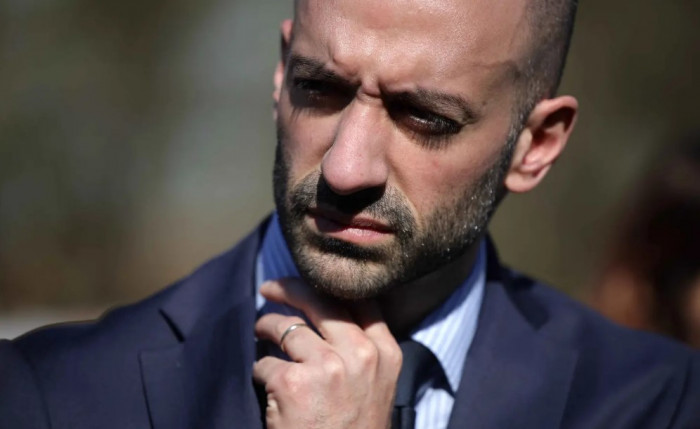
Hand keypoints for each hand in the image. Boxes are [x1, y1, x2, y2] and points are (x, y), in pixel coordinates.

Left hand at [253, 278, 401, 428]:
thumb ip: (362, 350)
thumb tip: (325, 311)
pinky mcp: (294, 383)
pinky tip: (265, 383)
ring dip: (266, 328)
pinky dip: (260, 371)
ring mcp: (328, 367)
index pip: (360, 300)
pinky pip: (265, 363)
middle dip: (289, 288)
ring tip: (260, 333)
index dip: (329, 285)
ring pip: (285, 327)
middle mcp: (360, 354)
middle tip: (270, 288)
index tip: (310, 279)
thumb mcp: (375, 387)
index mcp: (386, 353)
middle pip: (319, 301)